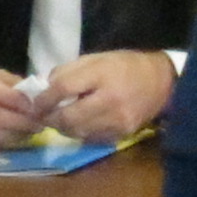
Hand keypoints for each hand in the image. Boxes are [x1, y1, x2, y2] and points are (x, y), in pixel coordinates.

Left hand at [30, 50, 175, 141]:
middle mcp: (110, 101)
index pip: (64, 88)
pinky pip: (91, 138)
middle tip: (42, 115)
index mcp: (102, 75)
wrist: (160, 83)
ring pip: (78, 132)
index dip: (44, 98)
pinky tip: (79, 123)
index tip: (35, 103)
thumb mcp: (96, 58)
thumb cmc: (124, 66)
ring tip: (59, 119)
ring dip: (63, 127)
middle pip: (69, 117)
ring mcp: (117, 121)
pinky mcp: (122, 135)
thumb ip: (68, 71)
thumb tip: (44, 87)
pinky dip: (80, 132)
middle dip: (50, 118)